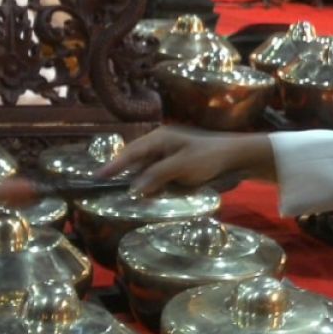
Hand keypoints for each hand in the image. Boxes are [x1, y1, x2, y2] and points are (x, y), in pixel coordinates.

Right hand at [96, 127, 276, 195]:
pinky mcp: (178, 165)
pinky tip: (149, 195)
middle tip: (105, 189)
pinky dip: (152, 184)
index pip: (130, 152)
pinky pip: (158, 174)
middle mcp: (161, 144)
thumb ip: (155, 176)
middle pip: (136, 160)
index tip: (96, 177)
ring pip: (146, 169)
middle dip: (123, 175)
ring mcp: (169, 154)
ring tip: (125, 195)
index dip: (113, 166)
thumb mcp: (181, 166)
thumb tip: (133, 189)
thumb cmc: (208, 157)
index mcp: (160, 138)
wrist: (236, 157)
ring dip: (138, 182)